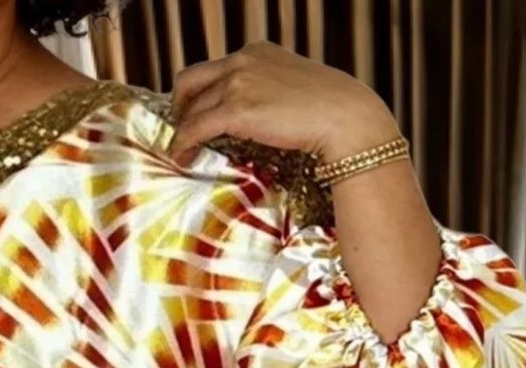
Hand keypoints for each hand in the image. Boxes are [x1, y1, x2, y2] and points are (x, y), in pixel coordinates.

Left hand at [166, 40, 398, 169]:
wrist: (345, 117)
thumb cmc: (330, 109)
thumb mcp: (295, 87)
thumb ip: (272, 91)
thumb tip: (264, 114)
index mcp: (257, 51)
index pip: (214, 68)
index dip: (199, 92)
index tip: (196, 111)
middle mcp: (243, 59)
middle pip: (191, 80)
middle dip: (180, 106)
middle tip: (181, 129)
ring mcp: (238, 82)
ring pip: (191, 107)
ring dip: (181, 131)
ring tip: (181, 152)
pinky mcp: (236, 109)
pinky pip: (195, 127)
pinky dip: (182, 143)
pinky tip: (180, 158)